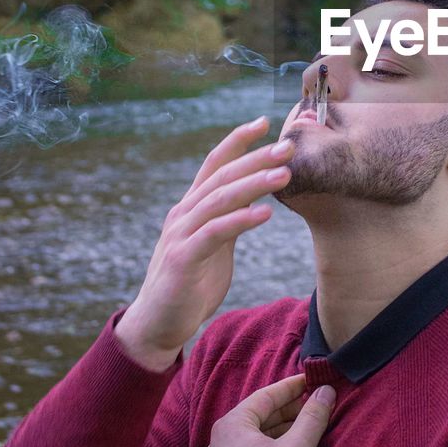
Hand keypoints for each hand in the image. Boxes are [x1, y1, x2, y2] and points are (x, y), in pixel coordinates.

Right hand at [116, 117, 293, 368]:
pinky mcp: (183, 259)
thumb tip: (256, 195)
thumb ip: (229, 217)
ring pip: (220, 199)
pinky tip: (265, 212)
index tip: (264, 122)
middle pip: (222, 176)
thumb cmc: (190, 282)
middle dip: (257, 158)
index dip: (238, 141)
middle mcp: (184, 213)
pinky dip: (240, 220)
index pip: (215, 163)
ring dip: (254, 183)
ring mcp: (180, 234)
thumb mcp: (214, 243)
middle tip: (289, 146)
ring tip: (285, 174)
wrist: (158, 324)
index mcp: (192, 207)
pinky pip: (215, 233)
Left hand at [203, 372, 336, 446]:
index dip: (292, 387)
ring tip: (305, 429)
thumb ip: (313, 416)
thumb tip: (326, 391)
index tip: (311, 381)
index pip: (265, 396)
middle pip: (258, 416)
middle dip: (287, 410)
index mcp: (232, 425)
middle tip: (312, 406)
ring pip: (253, 438)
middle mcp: (219, 441)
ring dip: (280, 431)